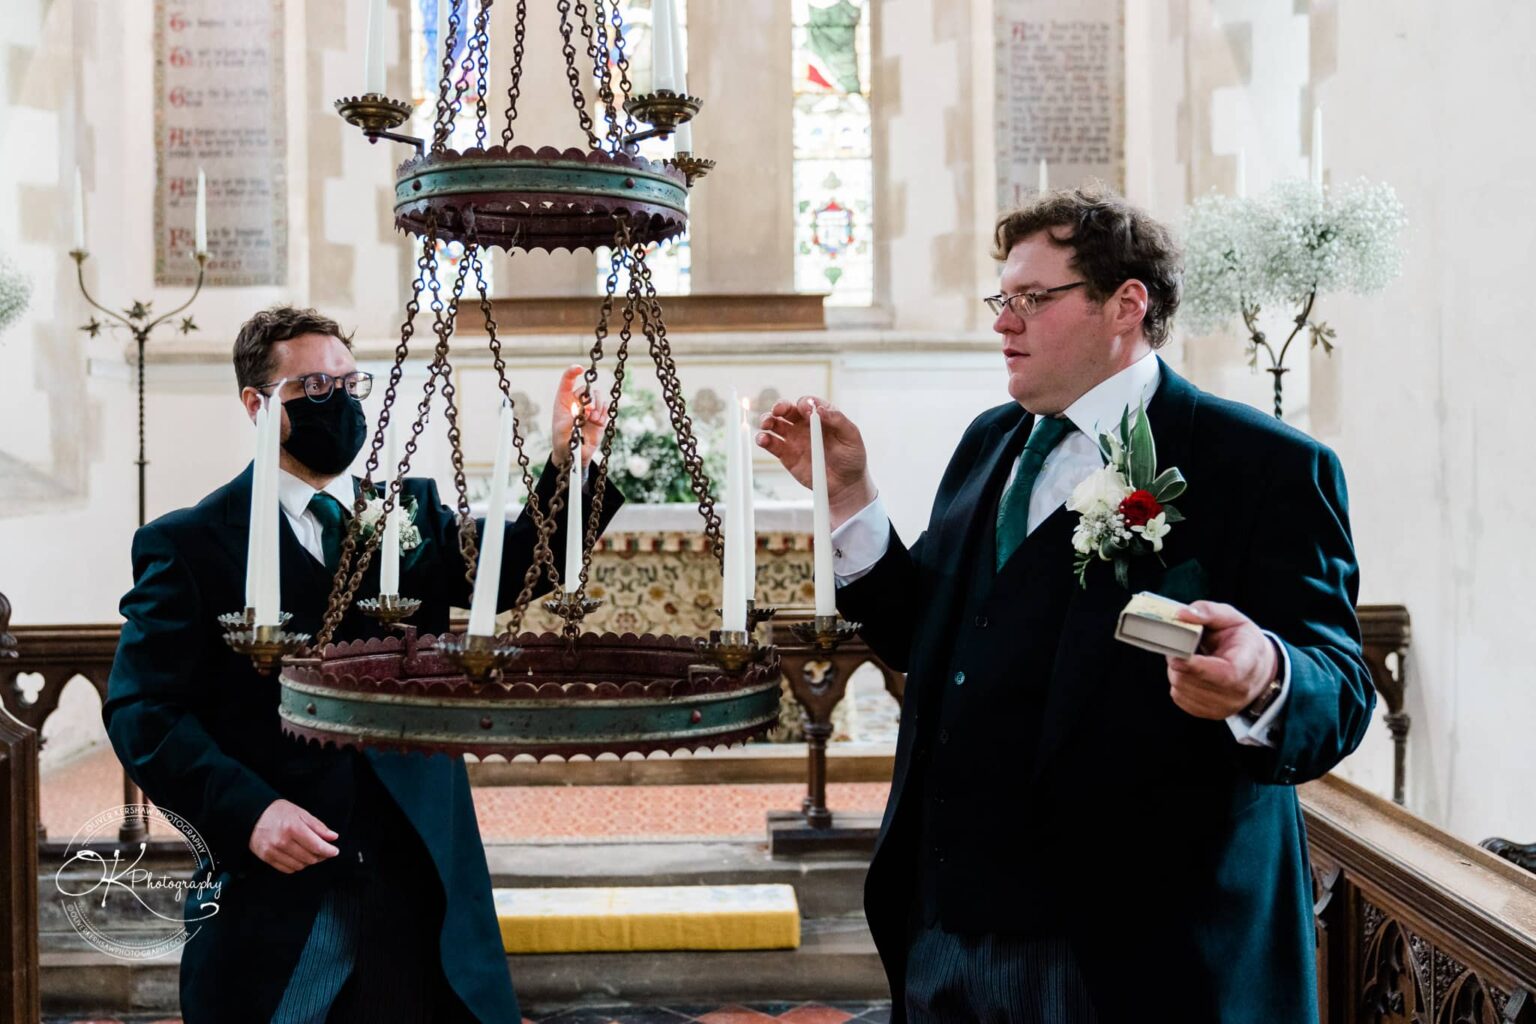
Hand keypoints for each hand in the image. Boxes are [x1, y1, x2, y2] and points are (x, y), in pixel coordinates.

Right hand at [248, 799, 339, 873]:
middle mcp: (282, 842)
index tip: (334, 851)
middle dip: (320, 856)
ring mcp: (273, 851)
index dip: (329, 851)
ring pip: (300, 865)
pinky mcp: (267, 858)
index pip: (316, 846)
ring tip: (310, 852)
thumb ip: (318, 827)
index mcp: (293, 828)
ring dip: (308, 861)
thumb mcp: (301, 813)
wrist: (253, 815)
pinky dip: (296, 865)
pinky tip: (298, 856)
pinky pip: (287, 869)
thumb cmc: (279, 812)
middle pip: (309, 858)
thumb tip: (333, 837)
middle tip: (323, 850)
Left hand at [551, 364, 611, 466]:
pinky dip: (603, 413)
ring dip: (597, 406)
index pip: (567, 381)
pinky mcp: (599, 415)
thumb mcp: (561, 432)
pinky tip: (597, 422)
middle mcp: (576, 401)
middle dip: (588, 399)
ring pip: (597, 395)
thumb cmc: (563, 441)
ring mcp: (588, 408)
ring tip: (593, 419)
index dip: (572, 372)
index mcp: (563, 401)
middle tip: (586, 413)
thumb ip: (569, 421)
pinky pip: (605, 407)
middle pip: (586, 389)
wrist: (575, 454)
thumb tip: (581, 410)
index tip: (580, 369)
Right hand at [756, 397, 875, 525]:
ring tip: (766, 424)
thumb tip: (819, 409)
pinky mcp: (785, 455)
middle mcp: (804, 424)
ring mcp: (793, 439)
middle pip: (787, 409)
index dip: (804, 404)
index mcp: (821, 416)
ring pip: (775, 424)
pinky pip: (771, 444)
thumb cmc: (852, 458)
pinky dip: (764, 439)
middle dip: (780, 406)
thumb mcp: (851, 436)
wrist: (845, 484)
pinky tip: (763, 439)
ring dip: (767, 420)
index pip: (807, 403)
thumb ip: (837, 420)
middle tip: (778, 411)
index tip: (806, 411)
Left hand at [1164, 601, 1277, 719]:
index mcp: (1247, 664)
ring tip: (1188, 657)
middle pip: (1194, 681)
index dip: (1198, 667)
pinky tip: (1189, 672)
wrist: (1259, 668)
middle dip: (1179, 661)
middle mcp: (1238, 692)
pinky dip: (1178, 682)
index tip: (1176, 657)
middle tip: (1179, 645)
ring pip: (1182, 689)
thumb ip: (1208, 612)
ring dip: (1176, 671)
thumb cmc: (1243, 640)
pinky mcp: (1210, 713)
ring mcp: (1225, 706)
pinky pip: (1180, 698)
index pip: (1224, 674)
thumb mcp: (1232, 618)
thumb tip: (1181, 614)